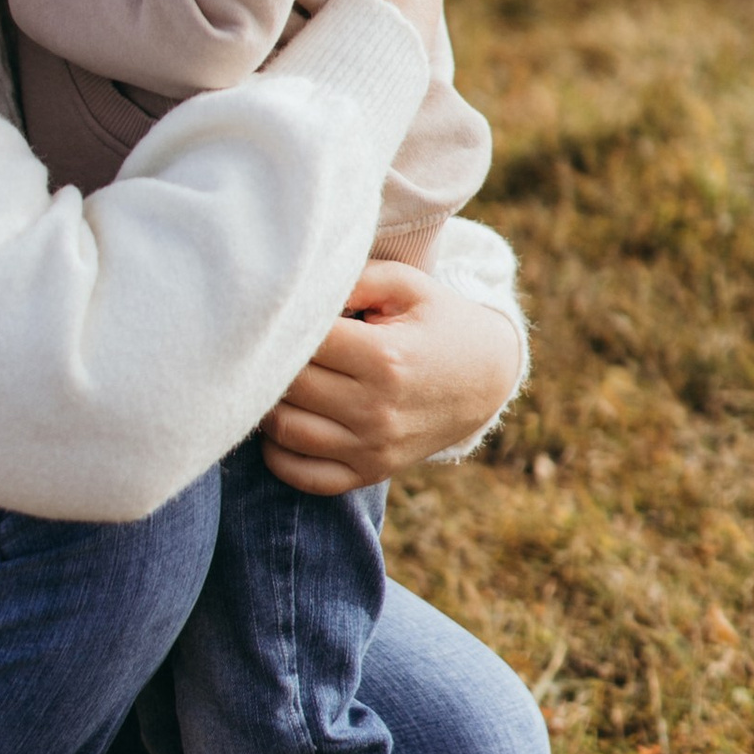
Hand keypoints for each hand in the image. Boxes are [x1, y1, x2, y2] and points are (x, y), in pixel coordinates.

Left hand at [259, 253, 523, 493]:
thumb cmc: (438, 322)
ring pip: (285, 430)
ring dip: (267, 402)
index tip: (284, 310)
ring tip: (274, 376)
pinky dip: (278, 453)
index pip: (305, 340)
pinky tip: (281, 422)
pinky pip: (305, 476)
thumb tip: (302, 290)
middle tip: (271, 341)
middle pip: (288, 384)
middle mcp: (376, 409)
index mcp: (385, 357)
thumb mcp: (408, 285)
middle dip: (270, 359)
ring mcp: (372, 447)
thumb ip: (356, 277)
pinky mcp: (370, 472)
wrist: (486, 379)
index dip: (285, 322)